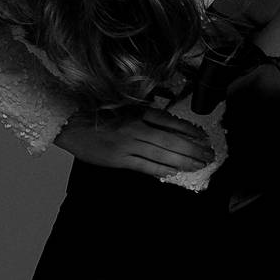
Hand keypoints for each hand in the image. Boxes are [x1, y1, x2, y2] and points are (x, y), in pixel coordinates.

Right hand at [54, 105, 215, 175]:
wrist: (70, 123)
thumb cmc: (96, 114)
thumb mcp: (124, 106)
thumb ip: (146, 114)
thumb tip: (170, 126)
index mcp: (139, 112)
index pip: (171, 122)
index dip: (190, 131)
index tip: (203, 138)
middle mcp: (137, 127)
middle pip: (172, 140)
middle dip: (193, 149)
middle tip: (208, 156)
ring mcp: (128, 145)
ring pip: (162, 154)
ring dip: (183, 161)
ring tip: (198, 165)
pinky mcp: (119, 160)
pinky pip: (145, 166)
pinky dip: (161, 169)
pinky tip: (174, 172)